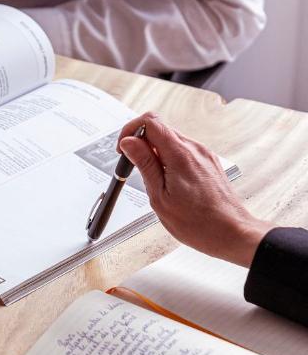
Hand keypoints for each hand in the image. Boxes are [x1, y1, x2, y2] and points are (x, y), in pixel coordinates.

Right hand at [117, 112, 271, 266]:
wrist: (231, 233)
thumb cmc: (199, 223)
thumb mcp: (160, 197)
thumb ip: (144, 164)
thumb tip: (129, 142)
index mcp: (180, 155)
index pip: (150, 122)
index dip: (131, 130)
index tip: (124, 148)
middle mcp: (194, 149)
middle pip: (159, 128)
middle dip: (140, 143)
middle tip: (133, 166)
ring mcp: (203, 155)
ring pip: (170, 140)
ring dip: (154, 152)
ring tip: (151, 178)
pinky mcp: (207, 162)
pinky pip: (182, 151)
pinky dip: (168, 159)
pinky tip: (166, 181)